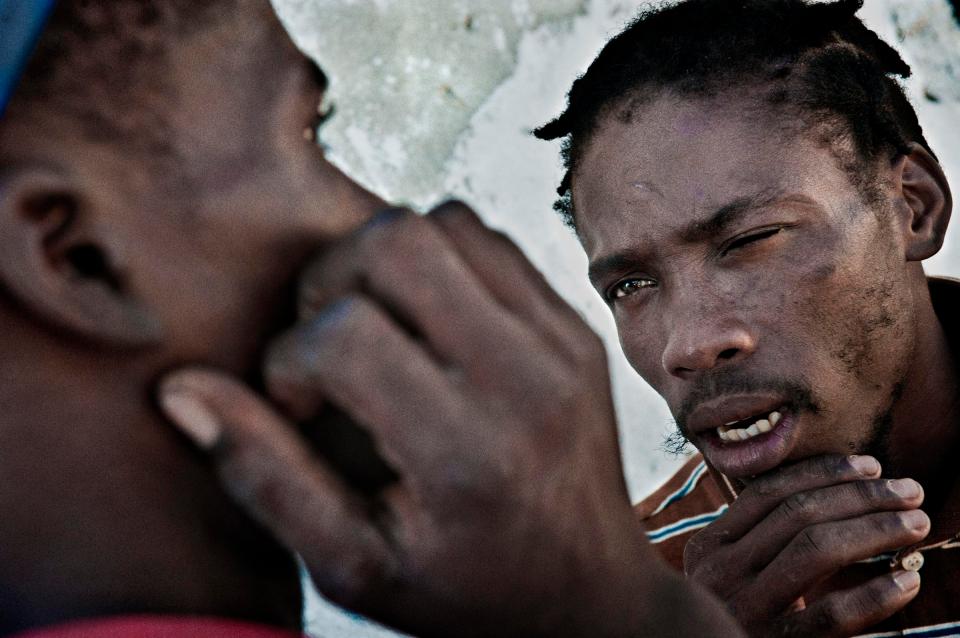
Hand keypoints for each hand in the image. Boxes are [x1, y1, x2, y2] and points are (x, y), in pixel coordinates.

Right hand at [159, 203, 742, 636]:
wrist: (587, 592)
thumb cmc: (467, 589)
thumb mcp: (352, 566)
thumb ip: (265, 477)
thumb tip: (185, 392)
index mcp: (465, 453)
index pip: (345, 335)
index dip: (291, 362)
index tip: (302, 406)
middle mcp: (524, 381)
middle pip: (396, 243)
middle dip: (331, 280)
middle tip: (331, 342)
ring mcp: (560, 343)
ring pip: (444, 223)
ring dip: (386, 262)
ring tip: (377, 328)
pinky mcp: (575, 325)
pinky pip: (492, 241)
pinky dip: (441, 261)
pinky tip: (426, 323)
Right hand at [684, 454, 929, 636]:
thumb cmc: (739, 614)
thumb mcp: (731, 571)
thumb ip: (761, 537)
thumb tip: (841, 488)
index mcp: (709, 546)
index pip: (767, 492)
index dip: (822, 472)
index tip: (871, 466)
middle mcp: (720, 572)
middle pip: (797, 515)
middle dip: (861, 496)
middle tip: (909, 491)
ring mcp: (745, 608)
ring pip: (816, 551)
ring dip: (874, 530)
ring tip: (915, 524)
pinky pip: (831, 614)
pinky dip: (874, 595)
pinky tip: (906, 582)